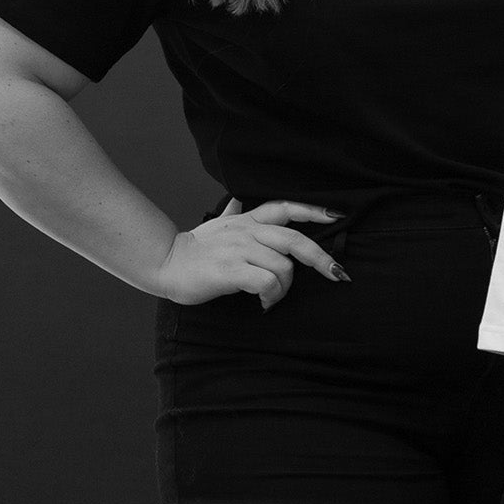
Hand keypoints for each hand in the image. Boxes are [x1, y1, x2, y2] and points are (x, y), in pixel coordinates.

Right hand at [156, 199, 346, 309]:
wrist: (166, 263)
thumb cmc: (194, 248)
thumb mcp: (215, 224)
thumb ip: (231, 212)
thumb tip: (235, 200)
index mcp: (247, 220)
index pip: (285, 207)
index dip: (313, 210)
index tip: (337, 216)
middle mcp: (247, 232)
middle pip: (295, 240)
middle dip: (322, 258)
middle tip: (336, 274)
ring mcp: (239, 250)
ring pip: (283, 267)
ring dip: (284, 289)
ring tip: (271, 298)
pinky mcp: (231, 271)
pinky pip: (267, 282)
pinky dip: (271, 296)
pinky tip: (263, 303)